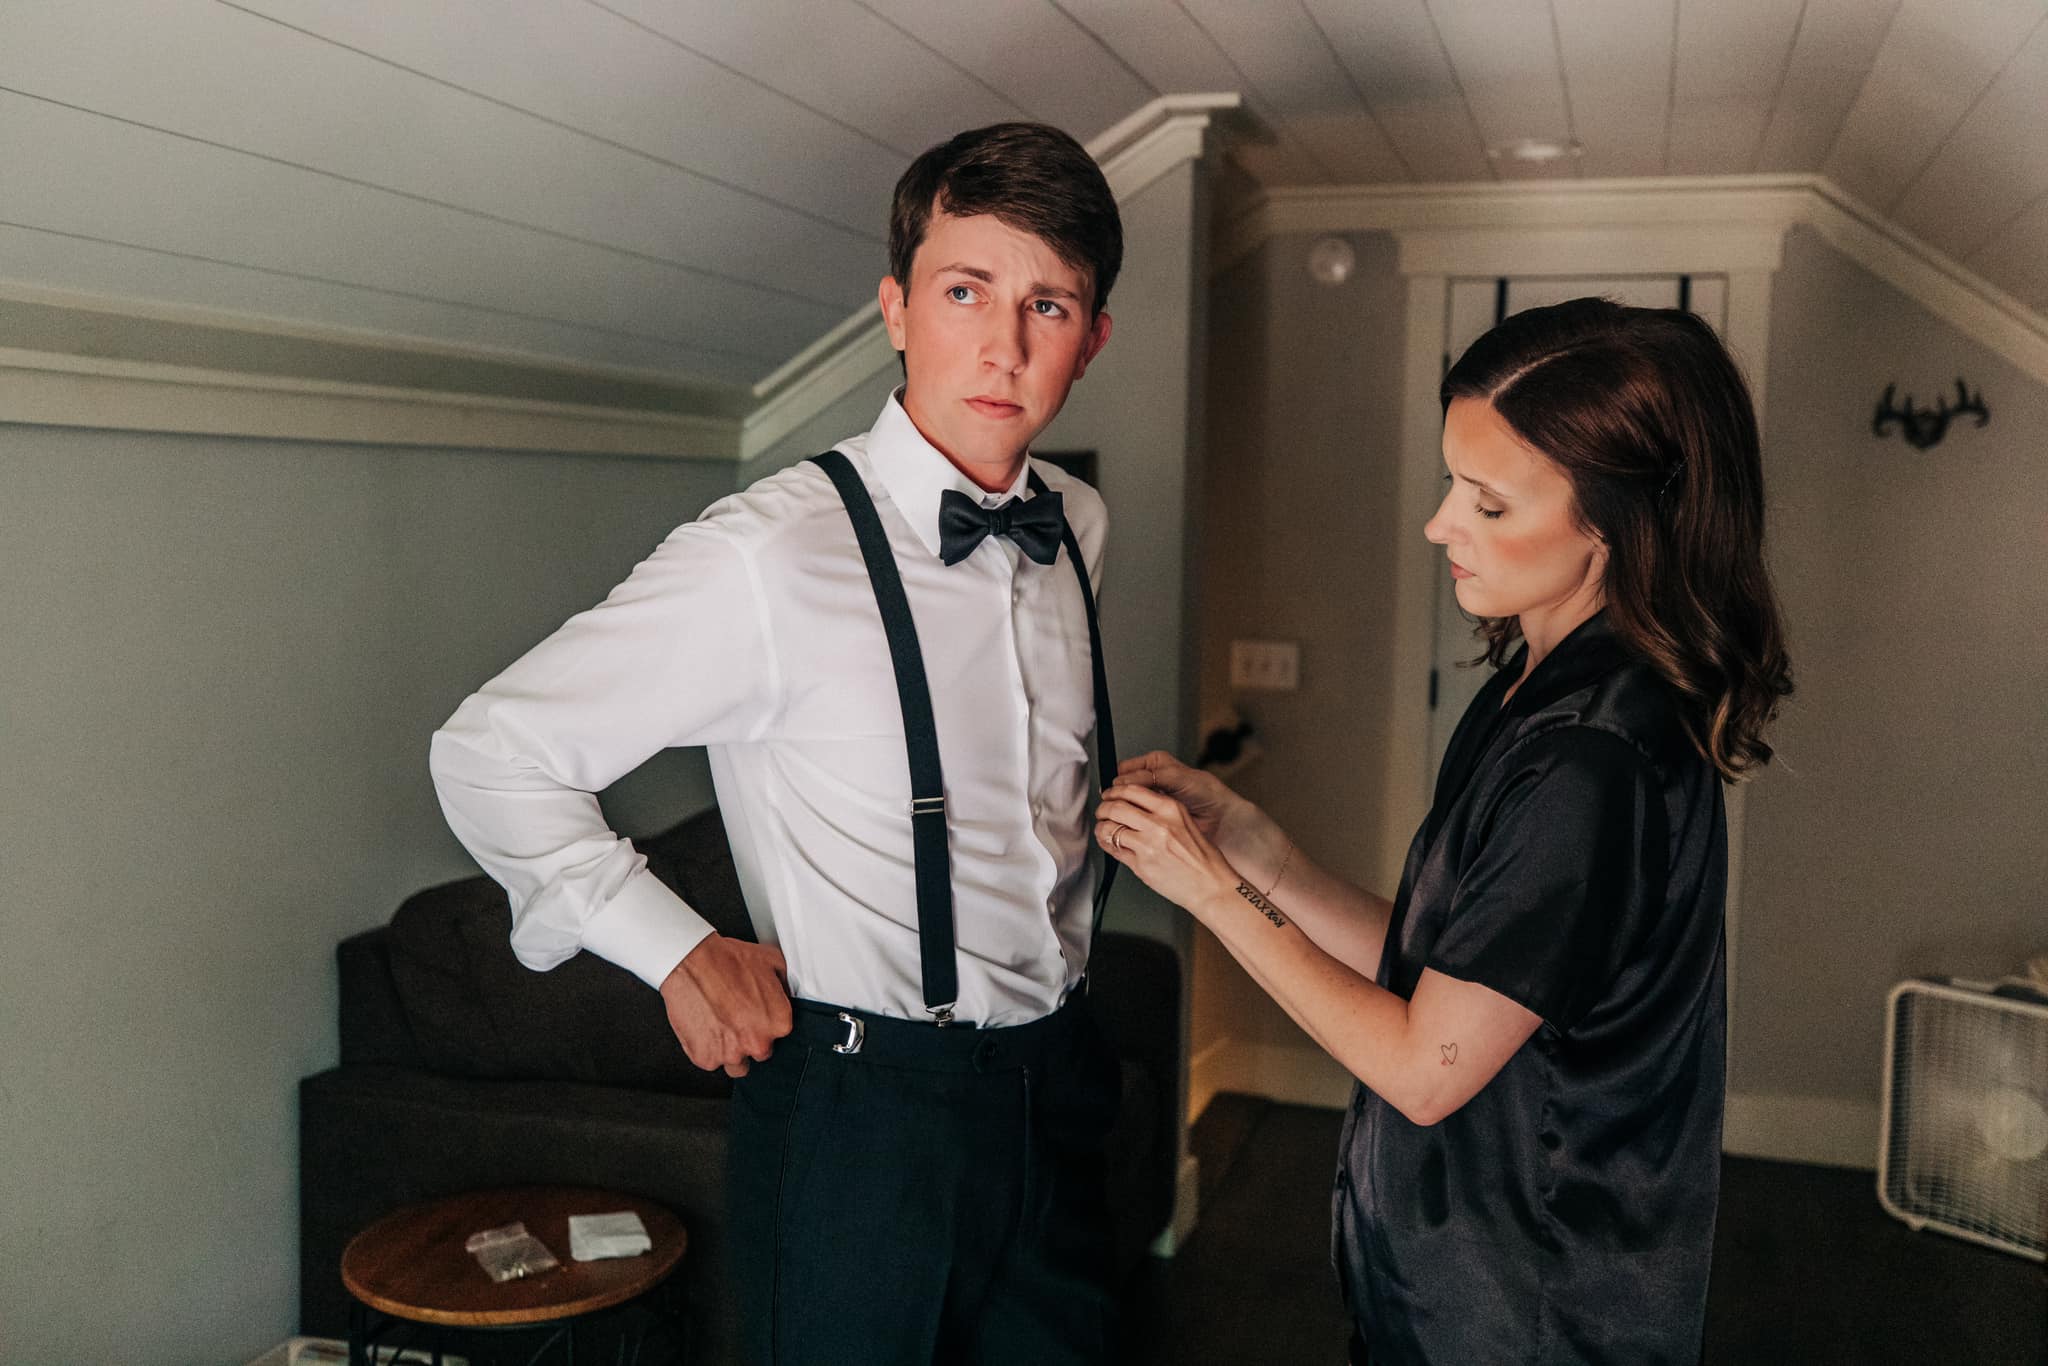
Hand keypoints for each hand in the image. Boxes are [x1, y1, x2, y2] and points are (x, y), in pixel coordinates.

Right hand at [659, 934, 791, 1077]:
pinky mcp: (705, 1058)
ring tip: (719, 1024)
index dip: (765, 1024)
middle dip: (748, 1038)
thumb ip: (785, 985)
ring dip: (729, 1049)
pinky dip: (706, 1047)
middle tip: (735, 1016)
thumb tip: (787, 993)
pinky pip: (709, 1060)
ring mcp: (731, 1054)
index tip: (755, 1015)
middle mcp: (757, 1042)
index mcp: (778, 1023)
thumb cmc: (726, 961)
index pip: (779, 1036)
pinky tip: (704, 1026)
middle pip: (758, 1052)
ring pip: (735, 1064)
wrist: (690, 963)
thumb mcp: (771, 960)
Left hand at [1095, 780, 1240, 921]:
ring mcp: (1147, 845)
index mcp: (1170, 808)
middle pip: (1116, 806)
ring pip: (1109, 828)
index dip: (1115, 791)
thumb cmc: (1202, 858)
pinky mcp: (1140, 865)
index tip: (1110, 795)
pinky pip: (1114, 850)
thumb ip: (1161, 811)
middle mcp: (1158, 823)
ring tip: (1103, 829)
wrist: (1211, 885)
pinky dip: (1106, 845)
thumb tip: (1135, 804)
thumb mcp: (1185, 822)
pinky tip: (1109, 843)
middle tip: (1102, 812)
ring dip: (1101, 828)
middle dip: (1103, 808)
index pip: (1132, 789)